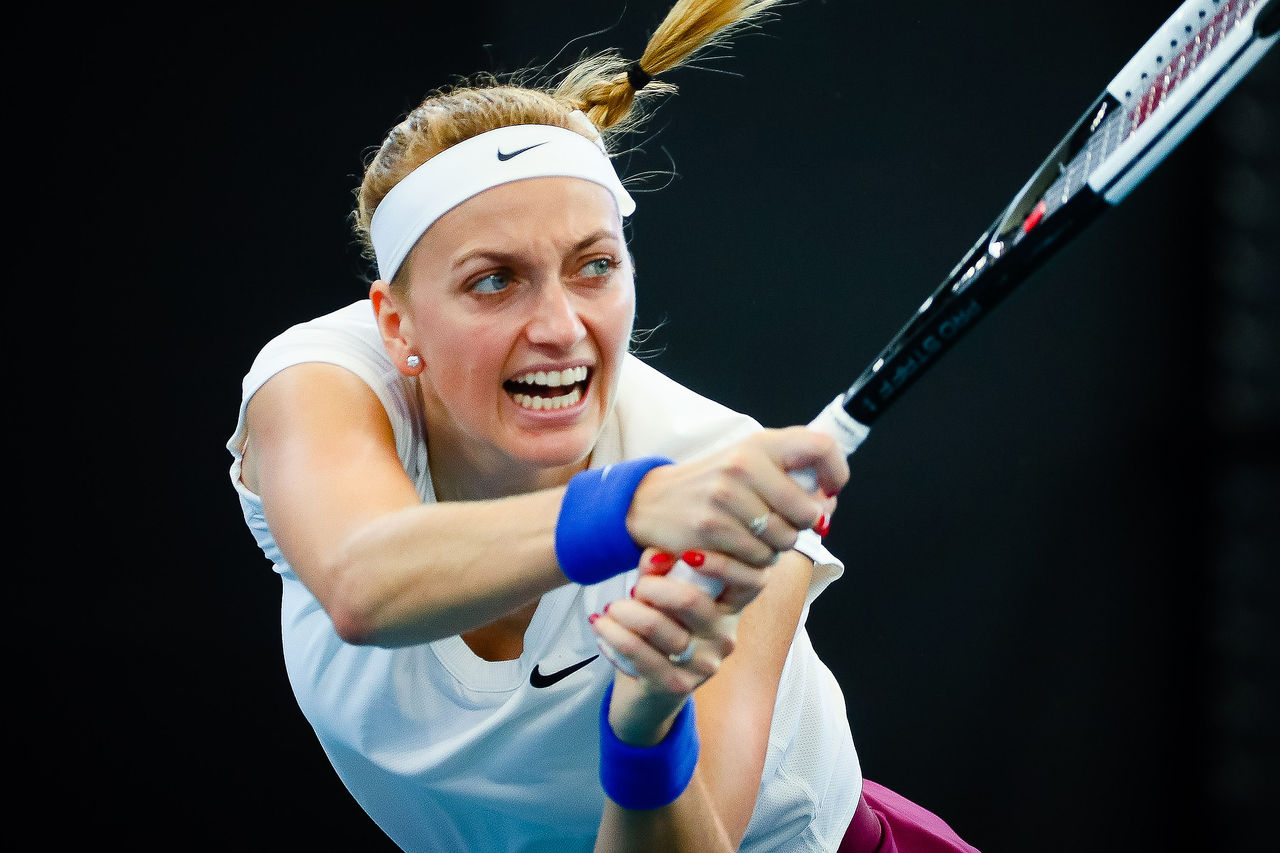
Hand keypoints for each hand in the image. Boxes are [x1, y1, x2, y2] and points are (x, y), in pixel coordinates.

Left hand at [590, 548, 743, 743]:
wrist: (649, 690)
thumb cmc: (659, 631)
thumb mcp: (663, 596)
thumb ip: (660, 571)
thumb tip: (653, 555)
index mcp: (729, 608)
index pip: (749, 581)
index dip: (724, 563)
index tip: (688, 556)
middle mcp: (724, 637)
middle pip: (692, 600)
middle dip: (655, 587)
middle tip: (637, 588)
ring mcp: (703, 665)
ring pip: (661, 628)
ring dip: (628, 613)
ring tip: (611, 608)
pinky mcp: (676, 685)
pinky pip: (641, 654)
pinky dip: (616, 635)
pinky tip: (602, 625)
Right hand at [624, 426, 848, 567]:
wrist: (651, 502)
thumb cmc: (712, 486)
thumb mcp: (749, 463)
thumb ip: (790, 475)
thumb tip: (828, 505)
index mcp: (760, 444)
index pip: (821, 447)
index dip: (836, 473)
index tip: (829, 491)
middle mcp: (744, 465)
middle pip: (807, 512)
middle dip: (800, 527)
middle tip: (778, 523)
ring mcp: (726, 496)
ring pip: (784, 541)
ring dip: (775, 548)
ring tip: (753, 536)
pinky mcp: (711, 528)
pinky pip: (758, 559)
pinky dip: (754, 562)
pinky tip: (737, 549)